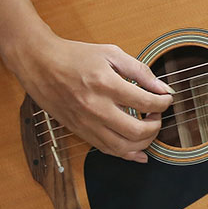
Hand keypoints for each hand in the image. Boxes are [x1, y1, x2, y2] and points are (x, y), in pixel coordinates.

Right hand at [6, 32, 172, 162]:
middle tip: (158, 113)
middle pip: (136, 131)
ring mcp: (86, 123)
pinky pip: (105, 150)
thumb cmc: (76, 56)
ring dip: (144, 142)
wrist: (40, 64)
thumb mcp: (112, 54)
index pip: (146, 102)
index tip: (167, 98)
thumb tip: (162, 88)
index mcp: (105, 85)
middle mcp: (95, 108)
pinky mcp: (79, 131)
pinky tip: (138, 151)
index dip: (164, 102)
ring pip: (122, 147)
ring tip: (149, 127)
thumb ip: (140, 71)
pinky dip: (125, 154)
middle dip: (156, 125)